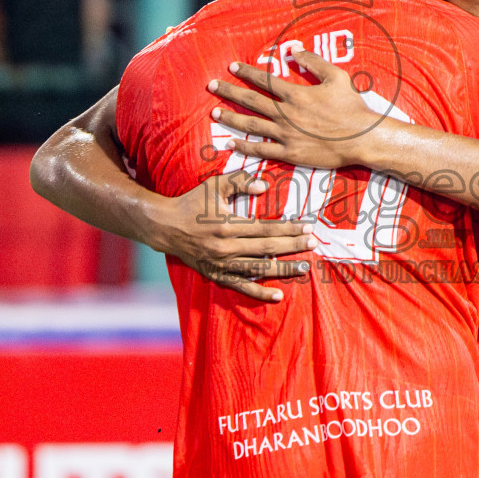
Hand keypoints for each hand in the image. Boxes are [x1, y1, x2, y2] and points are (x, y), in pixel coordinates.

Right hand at [152, 173, 314, 303]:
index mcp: (227, 225)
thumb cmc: (191, 203)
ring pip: (258, 269)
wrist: (164, 226)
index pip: (266, 228)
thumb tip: (263, 186)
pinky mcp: (216, 274)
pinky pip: (240, 286)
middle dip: (293, 247)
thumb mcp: (213, 186)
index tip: (308, 227)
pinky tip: (278, 295)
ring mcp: (221, 264)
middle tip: (314, 244)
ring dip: (283, 269)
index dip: (288, 229)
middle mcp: (226, 247)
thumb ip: (239, 182)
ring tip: (305, 268)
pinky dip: (259, 292)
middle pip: (267, 248)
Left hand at [207, 48, 381, 169]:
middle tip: (211, 86)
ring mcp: (286, 135)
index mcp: (295, 94)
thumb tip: (293, 50)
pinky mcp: (290, 153)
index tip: (231, 67)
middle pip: (251, 101)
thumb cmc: (352, 107)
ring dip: (230, 119)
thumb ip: (313, 62)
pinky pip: (262, 150)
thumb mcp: (336, 77)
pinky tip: (231, 143)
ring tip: (214, 114)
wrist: (362, 138)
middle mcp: (286, 114)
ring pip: (251, 125)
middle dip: (228, 92)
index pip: (264, 80)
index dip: (246, 72)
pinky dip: (245, 147)